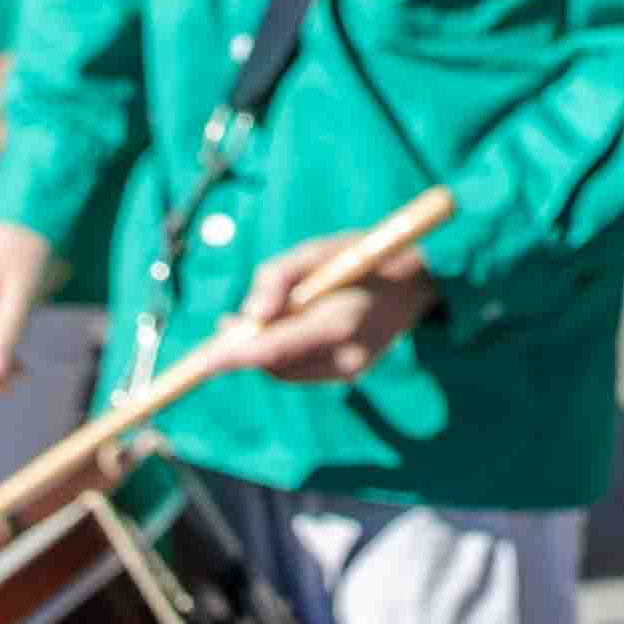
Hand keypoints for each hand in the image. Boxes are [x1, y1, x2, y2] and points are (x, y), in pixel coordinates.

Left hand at [233, 238, 443, 384]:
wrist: (420, 280)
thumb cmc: (367, 255)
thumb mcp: (319, 250)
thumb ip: (279, 277)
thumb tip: (247, 315)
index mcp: (339, 324)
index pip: (275, 349)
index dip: (235, 357)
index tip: (203, 361)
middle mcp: (344, 358)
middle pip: (275, 365)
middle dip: (242, 351)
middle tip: (219, 329)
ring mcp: (349, 371)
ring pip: (284, 370)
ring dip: (259, 350)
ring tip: (239, 324)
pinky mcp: (349, 374)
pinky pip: (300, 368)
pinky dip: (279, 352)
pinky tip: (270, 328)